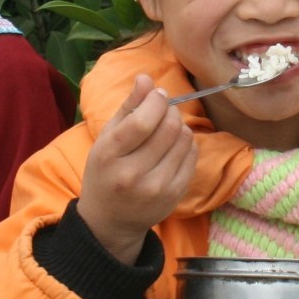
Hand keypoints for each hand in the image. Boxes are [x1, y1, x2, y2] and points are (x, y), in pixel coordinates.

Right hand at [74, 74, 195, 264]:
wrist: (110, 220)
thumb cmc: (105, 171)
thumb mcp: (106, 138)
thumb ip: (127, 107)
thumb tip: (146, 78)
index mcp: (109, 156)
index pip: (142, 122)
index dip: (156, 101)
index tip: (158, 95)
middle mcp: (132, 174)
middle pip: (168, 128)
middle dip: (170, 111)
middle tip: (163, 111)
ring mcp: (156, 188)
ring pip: (184, 140)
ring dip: (179, 126)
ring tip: (166, 130)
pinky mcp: (174, 195)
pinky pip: (192, 156)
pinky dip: (187, 144)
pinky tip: (173, 147)